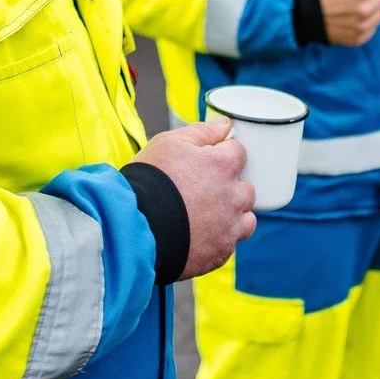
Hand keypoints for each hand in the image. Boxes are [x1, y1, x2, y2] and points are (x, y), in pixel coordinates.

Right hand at [129, 117, 255, 279]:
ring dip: (233, 216)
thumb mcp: (169, 144)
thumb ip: (202, 132)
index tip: (207, 163)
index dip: (222, 156)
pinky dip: (219, 239)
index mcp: (222, 166)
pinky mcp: (219, 253)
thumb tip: (225, 125)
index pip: (238, 153)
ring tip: (206, 217)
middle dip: (230, 188)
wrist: (134, 228)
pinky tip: (198, 236)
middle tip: (203, 191)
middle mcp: (232, 196)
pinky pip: (229, 243)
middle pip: (246, 189)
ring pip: (246, 219)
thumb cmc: (149, 181)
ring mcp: (228, 227)